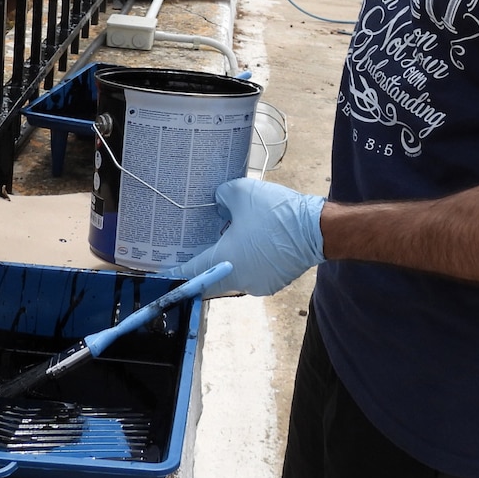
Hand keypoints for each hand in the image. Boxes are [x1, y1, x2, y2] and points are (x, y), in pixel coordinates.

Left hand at [180, 177, 325, 296]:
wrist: (318, 229)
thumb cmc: (276, 213)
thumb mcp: (242, 193)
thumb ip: (222, 197)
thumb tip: (217, 203)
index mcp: (224, 262)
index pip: (189, 274)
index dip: (173, 274)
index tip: (160, 275)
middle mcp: (238, 280)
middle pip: (210, 278)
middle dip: (203, 265)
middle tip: (197, 248)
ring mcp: (257, 284)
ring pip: (233, 275)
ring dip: (229, 260)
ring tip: (232, 237)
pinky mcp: (274, 282)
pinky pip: (253, 273)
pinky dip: (249, 261)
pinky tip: (255, 242)